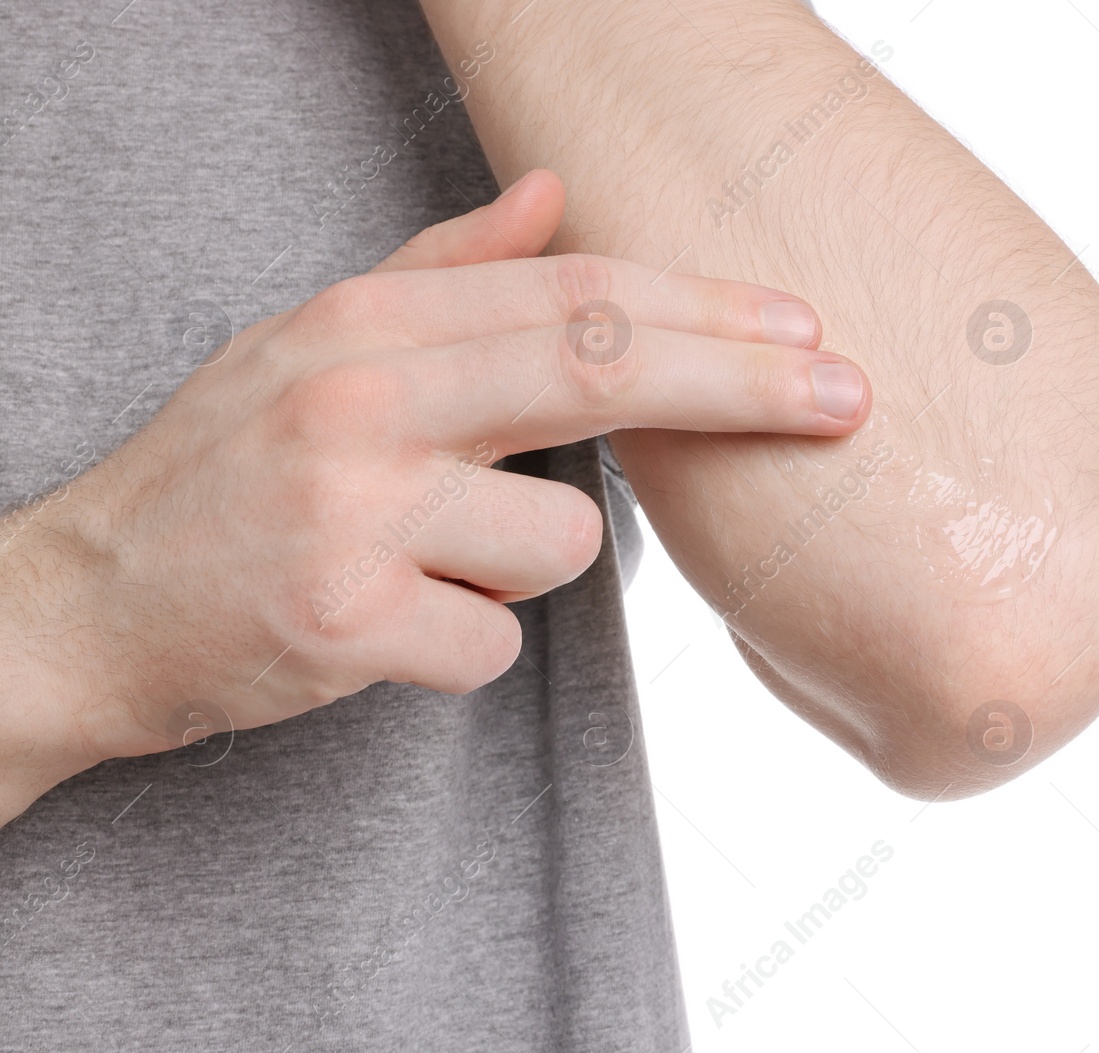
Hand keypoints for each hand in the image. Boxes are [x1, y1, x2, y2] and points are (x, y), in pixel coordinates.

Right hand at [12, 169, 870, 767]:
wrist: (81, 607)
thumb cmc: (220, 473)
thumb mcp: (312, 342)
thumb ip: (441, 271)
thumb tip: (552, 192)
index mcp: (366, 323)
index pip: (574, 293)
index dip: (704, 309)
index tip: (802, 330)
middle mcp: (360, 399)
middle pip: (602, 372)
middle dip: (746, 384)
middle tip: (849, 397)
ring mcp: (351, 511)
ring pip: (562, 543)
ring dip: (524, 564)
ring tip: (427, 561)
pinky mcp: (341, 622)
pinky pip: (495, 646)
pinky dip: (464, 645)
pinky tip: (385, 626)